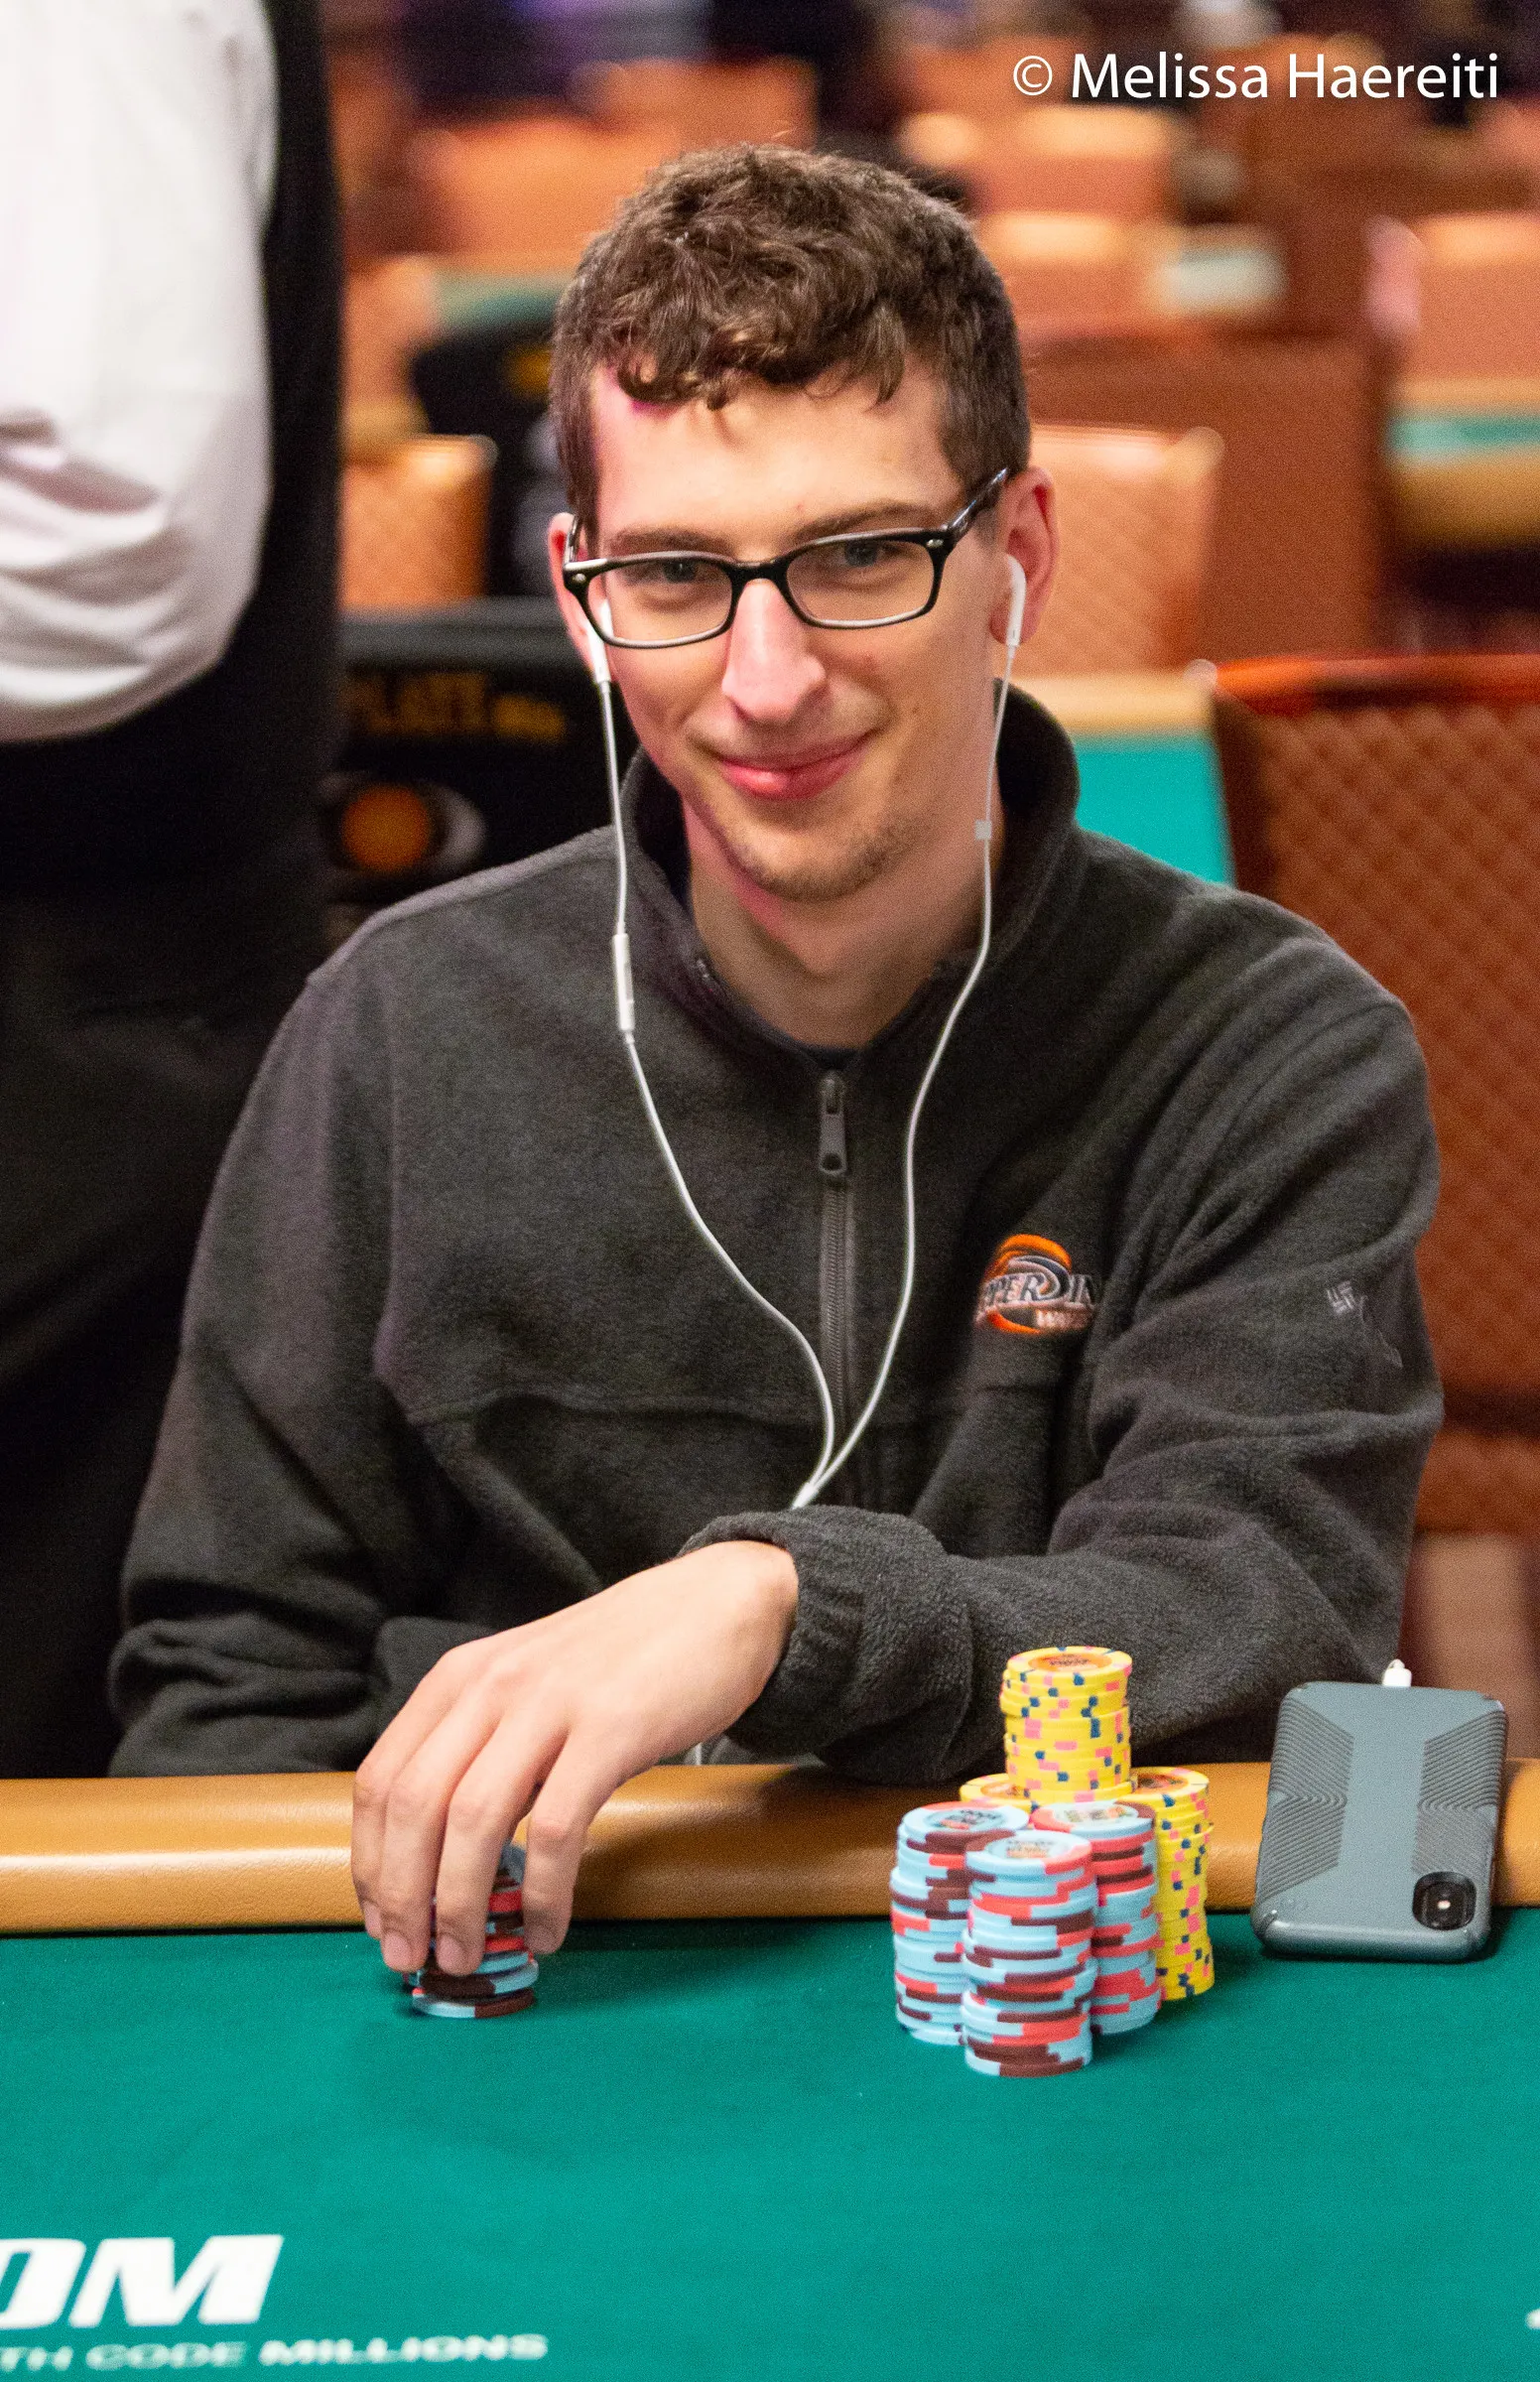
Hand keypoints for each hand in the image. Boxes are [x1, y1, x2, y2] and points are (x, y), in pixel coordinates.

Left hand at [350, 1539, 797, 1971]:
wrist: (718, 1604)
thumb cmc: (623, 1659)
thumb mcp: (529, 1682)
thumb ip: (484, 1742)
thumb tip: (441, 1850)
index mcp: (461, 1677)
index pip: (380, 1779)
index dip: (370, 1862)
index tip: (381, 1919)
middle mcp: (492, 1685)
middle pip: (412, 1806)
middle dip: (401, 1897)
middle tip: (410, 1958)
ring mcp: (550, 1704)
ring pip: (471, 1820)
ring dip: (458, 1905)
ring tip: (467, 1955)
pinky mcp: (610, 1730)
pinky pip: (554, 1829)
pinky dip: (541, 1894)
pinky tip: (547, 1929)